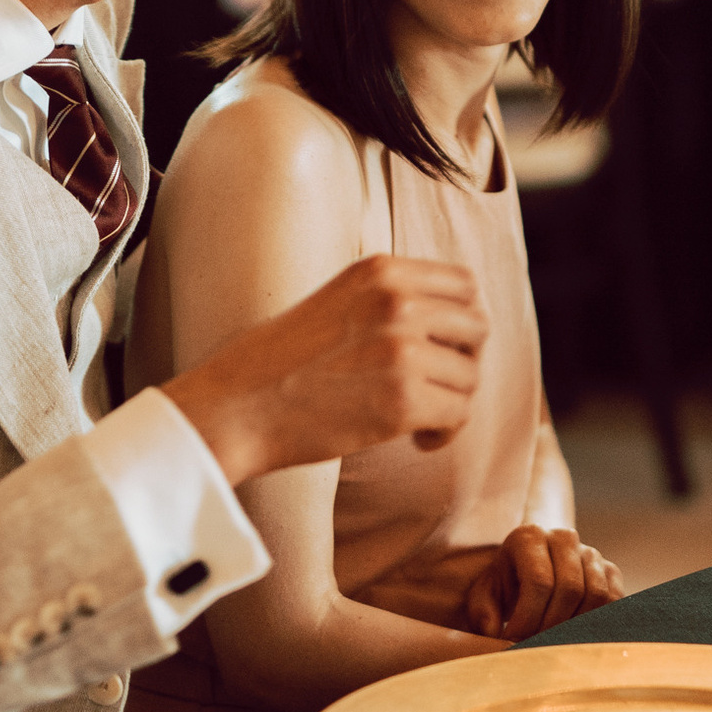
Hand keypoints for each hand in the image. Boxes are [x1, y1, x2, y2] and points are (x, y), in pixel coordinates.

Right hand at [162, 255, 486, 488]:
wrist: (235, 408)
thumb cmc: (273, 364)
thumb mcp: (334, 300)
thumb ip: (387, 300)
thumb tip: (446, 322)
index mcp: (379, 271)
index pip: (464, 284)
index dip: (463, 321)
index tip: (445, 348)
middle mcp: (396, 301)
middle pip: (477, 328)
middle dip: (463, 361)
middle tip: (436, 387)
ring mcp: (401, 350)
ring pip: (469, 377)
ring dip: (452, 403)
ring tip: (419, 420)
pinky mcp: (402, 400)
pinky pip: (458, 415)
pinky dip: (444, 433)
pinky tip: (416, 440)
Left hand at [463, 524, 622, 639]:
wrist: (529, 573)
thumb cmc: (505, 587)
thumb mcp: (484, 596)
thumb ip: (483, 613)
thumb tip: (494, 632)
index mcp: (529, 536)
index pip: (539, 581)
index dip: (528, 618)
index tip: (514, 641)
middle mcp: (563, 537)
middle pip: (569, 589)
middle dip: (551, 626)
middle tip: (534, 647)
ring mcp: (590, 552)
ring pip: (596, 595)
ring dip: (576, 627)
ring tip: (553, 643)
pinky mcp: (610, 570)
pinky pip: (614, 600)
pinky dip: (598, 622)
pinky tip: (575, 637)